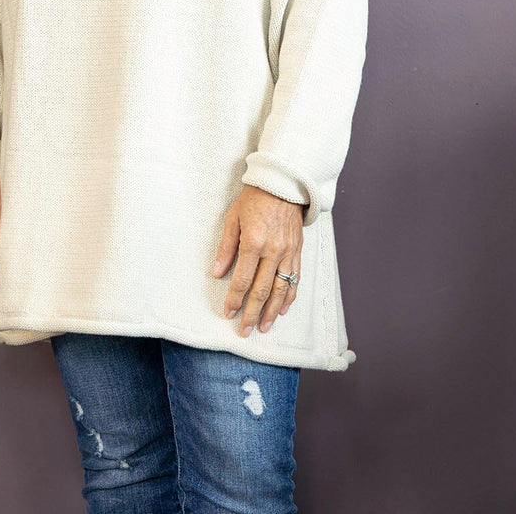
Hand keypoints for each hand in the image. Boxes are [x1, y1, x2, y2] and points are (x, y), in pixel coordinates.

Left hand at [212, 185, 303, 336]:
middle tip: (244, 331)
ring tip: (263, 327)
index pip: (242, 279)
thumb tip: (217, 272)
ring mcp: (288, 253)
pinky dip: (289, 297)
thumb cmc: (254, 199)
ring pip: (281, 290)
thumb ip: (226, 248)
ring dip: (272, 312)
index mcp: (254, 243)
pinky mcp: (298, 251)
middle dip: (251, 312)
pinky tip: (283, 309)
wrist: (282, 185)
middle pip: (262, 290)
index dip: (234, 299)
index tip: (228, 313)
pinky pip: (295, 279)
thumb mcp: (233, 219)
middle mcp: (273, 251)